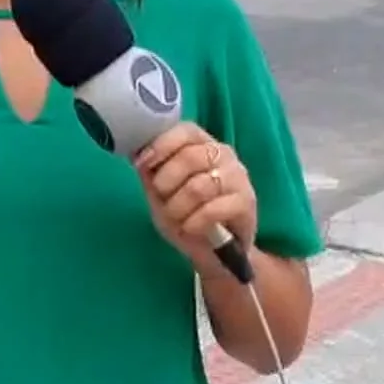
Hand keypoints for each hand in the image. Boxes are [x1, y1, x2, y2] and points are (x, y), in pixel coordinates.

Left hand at [135, 124, 256, 266]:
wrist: (215, 252)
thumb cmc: (187, 216)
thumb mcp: (161, 195)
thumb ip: (151, 174)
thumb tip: (137, 154)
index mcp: (203, 145)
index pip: (187, 131)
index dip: (163, 144)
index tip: (143, 163)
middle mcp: (224, 155)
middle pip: (190, 157)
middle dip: (167, 181)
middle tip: (162, 198)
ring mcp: (238, 178)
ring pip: (199, 186)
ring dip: (178, 207)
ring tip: (176, 218)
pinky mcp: (246, 203)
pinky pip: (212, 209)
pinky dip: (193, 223)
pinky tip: (190, 228)